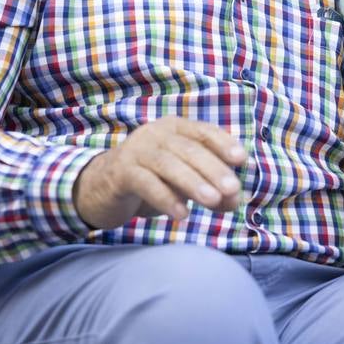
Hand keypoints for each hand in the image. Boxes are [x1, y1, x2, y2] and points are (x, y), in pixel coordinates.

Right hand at [73, 117, 247, 228]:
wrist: (102, 187)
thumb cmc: (152, 180)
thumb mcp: (184, 183)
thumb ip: (211, 189)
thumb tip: (235, 201)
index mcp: (175, 128)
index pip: (204, 131)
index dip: (224, 143)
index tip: (242, 159)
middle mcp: (156, 133)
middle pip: (190, 149)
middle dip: (214, 169)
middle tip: (233, 189)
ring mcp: (136, 150)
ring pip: (169, 164)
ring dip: (193, 183)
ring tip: (213, 201)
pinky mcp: (121, 172)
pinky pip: (146, 183)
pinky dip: (166, 198)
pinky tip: (182, 214)